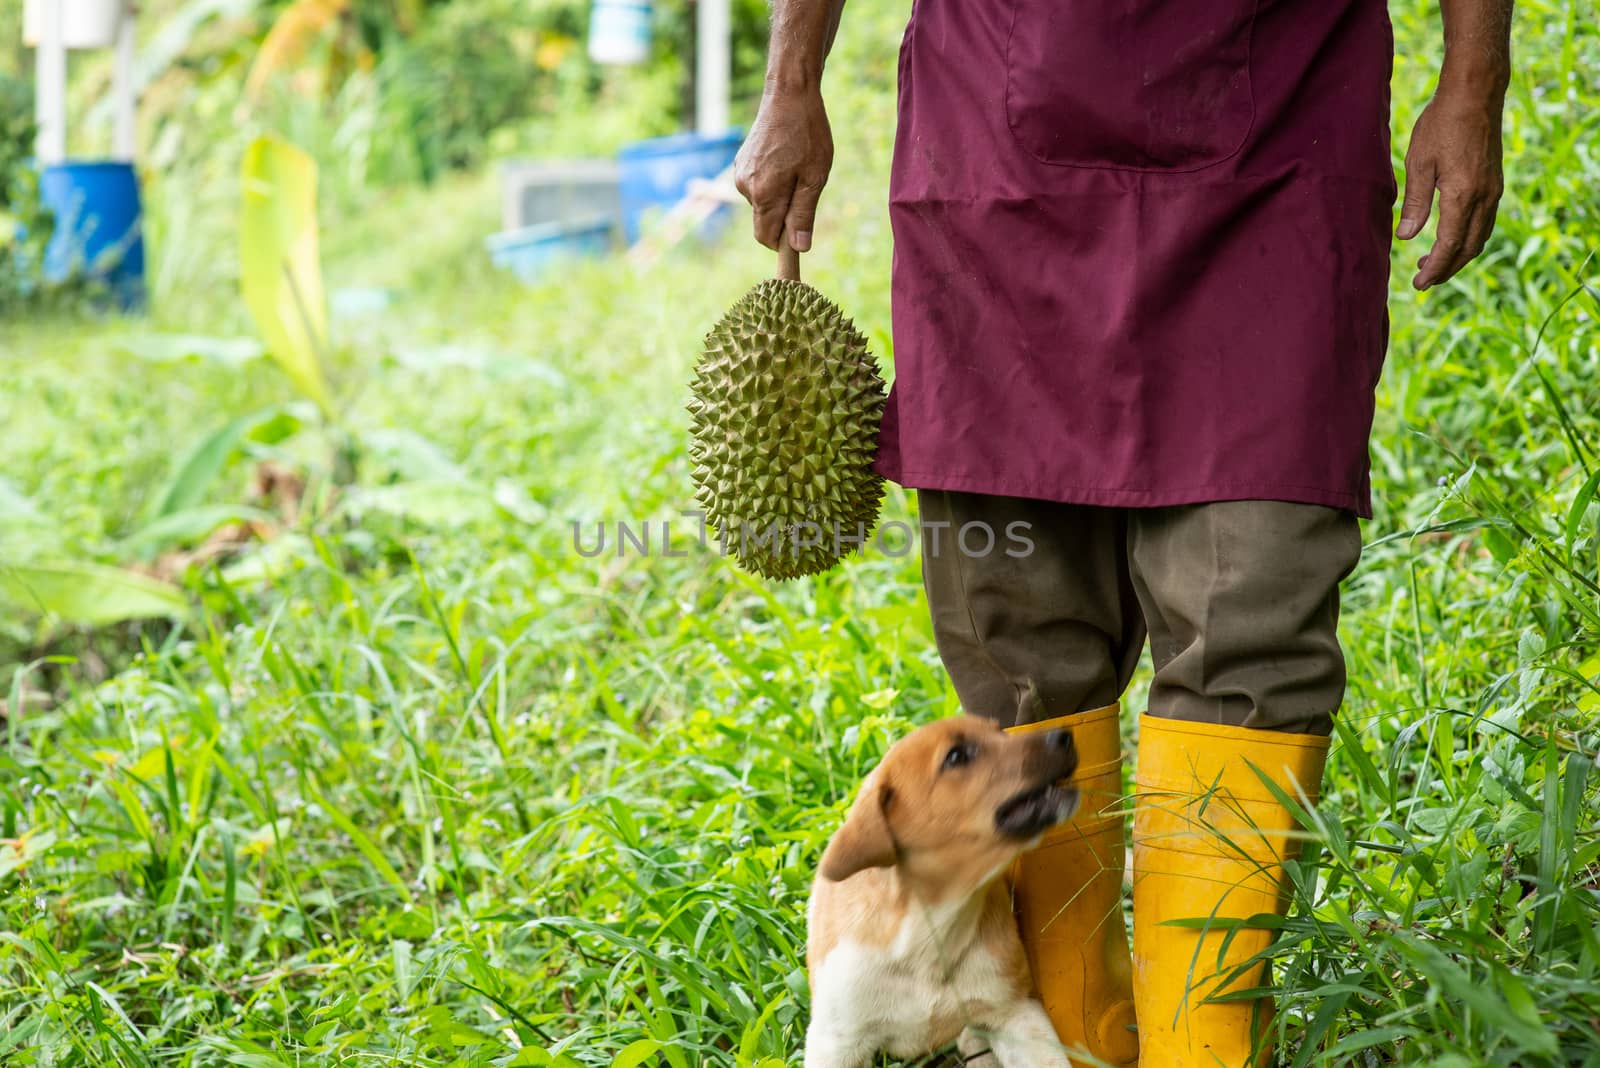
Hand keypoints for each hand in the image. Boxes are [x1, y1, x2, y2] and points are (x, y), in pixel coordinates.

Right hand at [733, 86, 832, 251]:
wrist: (789, 94)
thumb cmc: (807, 134)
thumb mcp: (815, 177)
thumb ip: (803, 214)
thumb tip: (799, 247)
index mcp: (763, 194)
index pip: (766, 238)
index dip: (783, 244)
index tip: (800, 236)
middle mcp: (745, 187)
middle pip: (764, 221)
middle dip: (784, 218)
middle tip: (806, 189)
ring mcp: (740, 174)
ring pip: (762, 204)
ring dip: (780, 198)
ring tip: (797, 168)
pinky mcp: (741, 163)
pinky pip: (757, 187)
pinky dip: (772, 184)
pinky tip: (786, 161)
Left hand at [1397, 83, 1505, 289]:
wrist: (1475, 95)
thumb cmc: (1441, 125)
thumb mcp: (1418, 163)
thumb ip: (1414, 203)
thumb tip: (1405, 237)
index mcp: (1462, 195)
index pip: (1449, 245)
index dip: (1435, 268)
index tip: (1419, 284)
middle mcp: (1484, 197)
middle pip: (1468, 248)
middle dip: (1446, 269)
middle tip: (1423, 282)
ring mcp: (1493, 190)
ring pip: (1479, 237)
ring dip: (1458, 256)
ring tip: (1431, 265)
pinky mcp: (1495, 183)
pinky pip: (1484, 222)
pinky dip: (1468, 239)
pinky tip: (1450, 238)